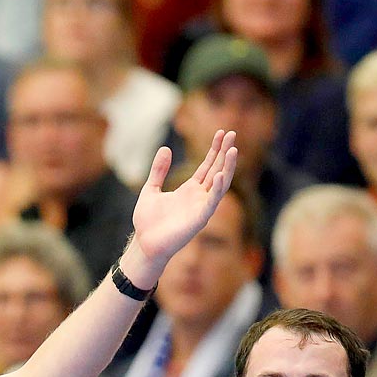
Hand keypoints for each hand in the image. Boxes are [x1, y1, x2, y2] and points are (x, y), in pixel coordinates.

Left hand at [127, 130, 237, 286]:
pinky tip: (220, 175)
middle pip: (217, 170)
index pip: (207, 166)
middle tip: (232, 133)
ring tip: (233, 150)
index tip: (220, 133)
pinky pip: (212, 202)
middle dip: (225, 152)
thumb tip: (165, 148)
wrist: (144, 244)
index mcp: (189, 190)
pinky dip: (217, 189)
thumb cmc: (147, 222)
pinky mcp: (199, 219)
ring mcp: (201, 207)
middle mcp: (199, 197)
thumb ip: (158, 171)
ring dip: (228, 167)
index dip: (215, 150)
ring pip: (220, 184)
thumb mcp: (150, 190)